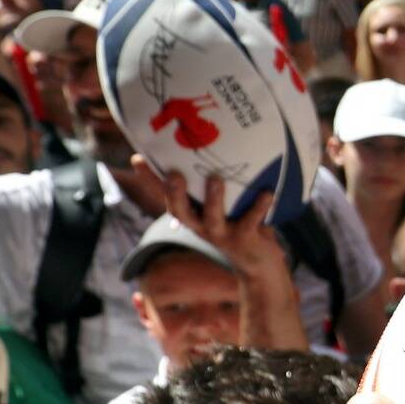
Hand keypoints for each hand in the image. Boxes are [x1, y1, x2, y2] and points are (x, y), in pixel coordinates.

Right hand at [141, 157, 288, 278]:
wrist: (258, 263)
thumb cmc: (236, 224)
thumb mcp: (219, 206)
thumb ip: (212, 182)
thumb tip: (214, 140)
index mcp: (192, 214)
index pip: (165, 196)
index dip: (150, 180)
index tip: (137, 158)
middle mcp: (201, 225)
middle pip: (181, 212)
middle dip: (175, 194)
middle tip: (174, 174)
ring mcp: (222, 234)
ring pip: (212, 218)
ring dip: (213, 199)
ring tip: (216, 179)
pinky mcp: (245, 239)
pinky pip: (251, 221)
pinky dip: (259, 207)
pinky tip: (267, 193)